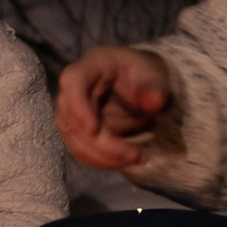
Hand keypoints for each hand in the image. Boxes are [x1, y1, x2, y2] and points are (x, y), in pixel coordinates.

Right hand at [57, 45, 172, 170]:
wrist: (141, 85)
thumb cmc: (145, 75)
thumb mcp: (155, 76)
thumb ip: (154, 88)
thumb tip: (154, 103)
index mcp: (92, 65)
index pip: (72, 81)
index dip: (77, 106)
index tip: (94, 130)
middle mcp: (75, 89)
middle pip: (71, 119)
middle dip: (101, 144)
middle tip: (136, 154)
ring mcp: (72, 112)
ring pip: (74, 140)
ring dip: (102, 157)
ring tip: (137, 158)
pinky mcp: (77, 132)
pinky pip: (82, 151)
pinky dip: (102, 161)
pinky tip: (126, 160)